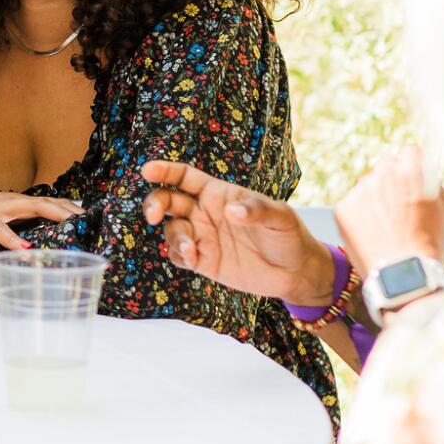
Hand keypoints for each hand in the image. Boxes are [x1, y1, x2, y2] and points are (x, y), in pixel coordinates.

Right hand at [0, 180, 83, 251]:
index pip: (47, 203)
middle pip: (45, 202)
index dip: (69, 208)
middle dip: (69, 210)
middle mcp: (8, 202)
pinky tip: (25, 250)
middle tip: (92, 220)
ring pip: (28, 208)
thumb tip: (27, 244)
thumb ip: (8, 228)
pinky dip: (12, 239)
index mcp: (11, 204)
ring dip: (51, 214)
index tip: (91, 218)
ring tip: (72, 224)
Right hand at [142, 160, 334, 306]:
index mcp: (219, 193)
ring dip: (174, 237)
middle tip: (154, 216)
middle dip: (155, 204)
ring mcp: (203, 237)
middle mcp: (205, 212)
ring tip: (191, 250)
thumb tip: (231, 210)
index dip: (165, 171)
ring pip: (172, 230)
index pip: (185, 177)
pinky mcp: (204, 261)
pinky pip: (179, 256)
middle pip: (168, 201)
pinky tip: (193, 260)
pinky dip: (179, 256)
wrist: (295, 272)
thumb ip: (256, 210)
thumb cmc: (289, 235)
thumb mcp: (280, 216)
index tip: (148, 170)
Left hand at [335, 146, 443, 276]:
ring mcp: (360, 189)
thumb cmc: (431, 249)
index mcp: (413, 171)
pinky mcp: (343, 207)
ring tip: (385, 226)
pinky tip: (371, 234)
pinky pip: (352, 205)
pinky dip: (359, 217)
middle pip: (386, 167)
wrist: (402, 275)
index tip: (412, 179)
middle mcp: (383, 173)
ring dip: (374, 198)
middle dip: (392, 182)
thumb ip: (437, 193)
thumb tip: (430, 184)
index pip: (411, 154)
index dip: (413, 168)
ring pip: (367, 186)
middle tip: (397, 206)